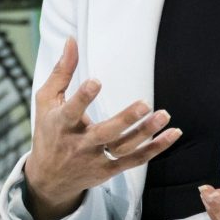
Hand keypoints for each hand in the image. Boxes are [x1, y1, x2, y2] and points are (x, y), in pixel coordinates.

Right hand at [23, 37, 181, 219]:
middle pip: (104, 133)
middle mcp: (80, 144)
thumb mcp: (46, 101)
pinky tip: (172, 134)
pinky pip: (135, 160)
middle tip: (144, 104)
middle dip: (125, 120)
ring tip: (164, 115)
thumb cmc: (48, 132)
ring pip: (124, 147)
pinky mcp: (110, 169)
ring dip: (146, 133)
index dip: (83, 98)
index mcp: (61, 124)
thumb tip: (71, 40)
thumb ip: (61, 71)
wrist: (49, 179)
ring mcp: (96, 158)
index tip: (96, 81)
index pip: (71, 111)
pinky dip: (155, 148)